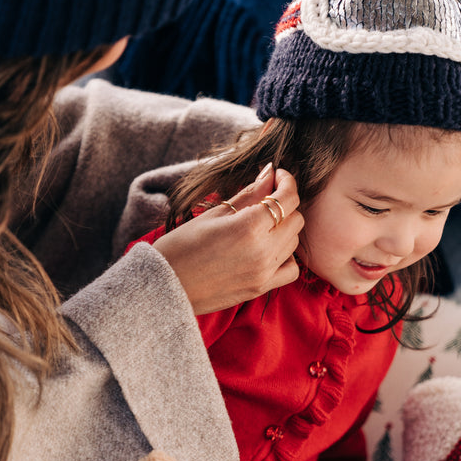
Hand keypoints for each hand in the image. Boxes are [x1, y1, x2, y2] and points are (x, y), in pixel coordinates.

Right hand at [153, 164, 302, 314]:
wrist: (164, 286)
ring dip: (284, 229)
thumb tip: (270, 172)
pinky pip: (291, 270)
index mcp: (247, 227)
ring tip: (262, 226)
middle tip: (266, 200)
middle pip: (296, 219)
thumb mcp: (213, 213)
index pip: (288, 198)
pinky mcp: (260, 288)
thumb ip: (248, 193)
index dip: (287, 181)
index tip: (277, 176)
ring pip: (295, 242)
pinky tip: (269, 250)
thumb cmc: (181, 246)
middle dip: (284, 204)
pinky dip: (286, 257)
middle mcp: (262, 251)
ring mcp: (264, 272)